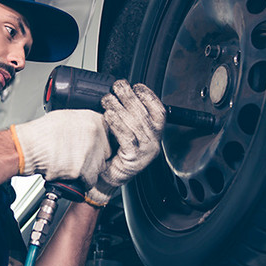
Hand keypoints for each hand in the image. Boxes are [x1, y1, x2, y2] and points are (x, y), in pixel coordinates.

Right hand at [11, 110, 110, 187]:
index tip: (96, 147)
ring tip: (75, 166)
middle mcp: (95, 134)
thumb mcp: (66, 118)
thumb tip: (88, 129)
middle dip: (96, 157)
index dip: (101, 143)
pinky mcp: (83, 169)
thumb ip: (82, 123)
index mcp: (92, 119)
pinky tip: (73, 176)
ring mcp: (91, 152)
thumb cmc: (41, 134)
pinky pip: (90, 180)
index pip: (109, 134)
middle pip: (106, 151)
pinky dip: (83, 181)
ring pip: (100, 167)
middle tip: (82, 158)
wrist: (28, 148)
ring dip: (90, 170)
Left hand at [86, 80, 165, 206]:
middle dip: (130, 97)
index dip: (149, 96)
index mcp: (154, 134)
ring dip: (120, 108)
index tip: (136, 86)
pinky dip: (117, 124)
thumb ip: (129, 116)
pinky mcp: (133, 159)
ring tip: (108, 98)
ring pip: (135, 125)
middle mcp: (153, 143)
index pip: (158, 111)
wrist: (108, 179)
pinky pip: (126, 138)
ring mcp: (144, 152)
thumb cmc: (117, 154)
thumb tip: (121, 94)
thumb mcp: (128, 133)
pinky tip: (109, 115)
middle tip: (117, 86)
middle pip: (144, 115)